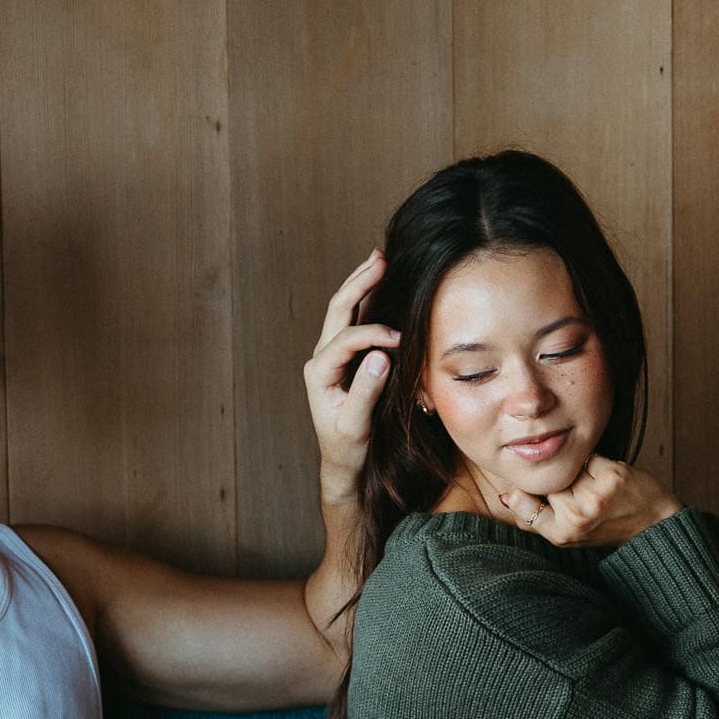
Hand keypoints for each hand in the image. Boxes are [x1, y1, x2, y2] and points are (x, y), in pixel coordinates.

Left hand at [303, 250, 399, 500]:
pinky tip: (379, 283)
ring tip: (378, 259)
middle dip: (359, 283)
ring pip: (343, 309)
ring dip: (361, 283)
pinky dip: (367, 299)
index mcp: (319, 372)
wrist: (342, 459)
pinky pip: (353, 320)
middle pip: (338, 310)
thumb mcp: (356, 424)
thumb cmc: (348, 445)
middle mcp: (321, 358)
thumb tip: (381, 356)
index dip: (372, 334)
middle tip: (379, 260)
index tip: (399, 339)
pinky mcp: (345, 357)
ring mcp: (332, 354)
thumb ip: (366, 391)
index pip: (346, 339)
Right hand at [496, 455, 681, 547]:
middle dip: (562, 481)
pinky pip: (589, 458)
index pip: (523, 502)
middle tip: (581, 493)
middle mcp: (576, 518)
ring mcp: (595, 497)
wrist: (654, 527)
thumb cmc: (607, 529)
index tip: (536, 491)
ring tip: (595, 486)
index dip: (525, 491)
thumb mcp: (568, 535)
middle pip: (549, 480)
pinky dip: (596, 463)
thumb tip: (506, 496)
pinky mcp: (612, 476)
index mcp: (560, 534)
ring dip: (580, 471)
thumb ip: (535, 518)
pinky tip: (607, 477)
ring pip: (568, 468)